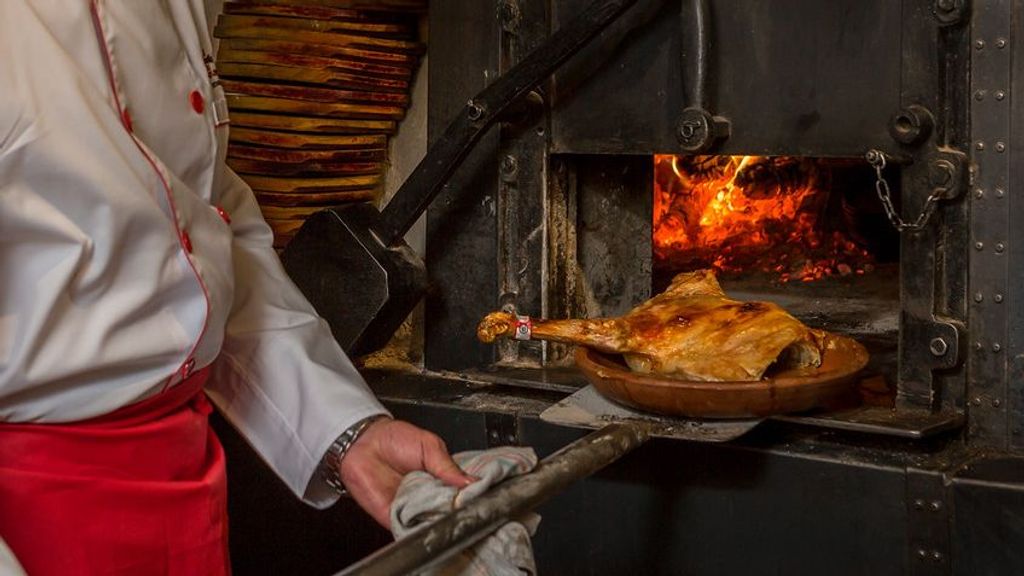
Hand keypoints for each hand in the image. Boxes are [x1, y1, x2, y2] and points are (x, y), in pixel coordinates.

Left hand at [337, 418, 474, 528]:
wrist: (363, 444)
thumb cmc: (395, 440)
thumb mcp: (430, 446)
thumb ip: (448, 467)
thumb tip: (471, 482)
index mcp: (443, 477)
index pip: (464, 493)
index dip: (474, 497)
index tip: (484, 498)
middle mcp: (431, 496)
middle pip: (452, 512)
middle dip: (459, 512)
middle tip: (464, 507)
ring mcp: (415, 509)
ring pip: (435, 524)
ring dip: (441, 522)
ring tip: (446, 513)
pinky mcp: (397, 520)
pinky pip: (412, 532)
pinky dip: (420, 531)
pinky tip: (428, 523)